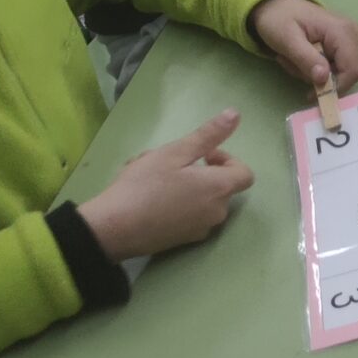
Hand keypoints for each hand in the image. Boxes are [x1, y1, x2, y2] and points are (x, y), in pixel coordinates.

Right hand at [77, 111, 255, 262]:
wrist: (113, 230)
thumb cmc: (144, 186)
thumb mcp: (174, 153)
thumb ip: (208, 135)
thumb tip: (235, 115)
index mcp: (219, 189)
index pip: (244, 174)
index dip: (227, 160)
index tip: (203, 156)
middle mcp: (217, 213)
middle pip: (219, 186)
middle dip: (197, 170)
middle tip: (166, 162)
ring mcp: (200, 230)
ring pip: (199, 199)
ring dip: (182, 184)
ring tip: (148, 175)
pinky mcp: (182, 241)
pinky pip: (187, 215)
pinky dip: (175, 203)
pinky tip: (146, 197)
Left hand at [250, 0, 357, 93]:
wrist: (275, 4)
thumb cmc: (279, 19)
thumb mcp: (287, 40)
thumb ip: (306, 59)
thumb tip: (324, 79)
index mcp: (342, 31)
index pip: (353, 70)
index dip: (336, 87)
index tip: (312, 94)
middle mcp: (352, 34)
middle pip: (345, 73)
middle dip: (318, 77)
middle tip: (292, 64)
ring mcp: (349, 38)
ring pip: (338, 72)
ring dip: (312, 72)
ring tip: (292, 58)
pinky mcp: (343, 44)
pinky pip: (334, 67)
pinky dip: (315, 68)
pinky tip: (300, 56)